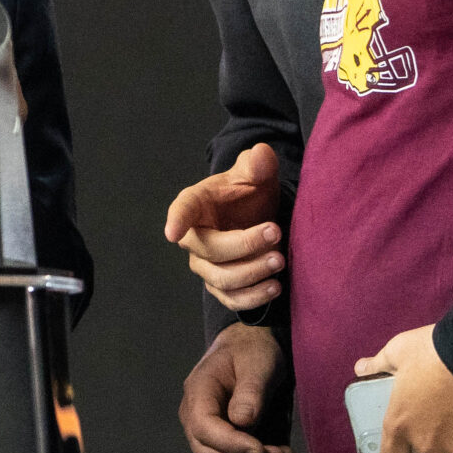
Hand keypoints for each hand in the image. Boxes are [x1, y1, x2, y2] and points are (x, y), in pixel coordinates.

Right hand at [162, 143, 284, 311]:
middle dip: (243, 245)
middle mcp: (194, 237)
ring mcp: (205, 264)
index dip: (177, 220)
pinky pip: (230, 299)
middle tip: (275, 232)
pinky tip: (274, 286)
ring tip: (280, 260)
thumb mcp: (256, 173)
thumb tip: (261, 154)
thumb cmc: (249, 192)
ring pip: (220, 278)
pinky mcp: (220, 285)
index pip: (182, 210)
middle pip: (208, 249)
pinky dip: (252, 297)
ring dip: (251, 273)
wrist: (257, 216)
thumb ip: (258, 164)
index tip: (173, 232)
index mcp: (196, 203)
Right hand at [179, 323, 296, 452]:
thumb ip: (250, 390)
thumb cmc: (252, 352)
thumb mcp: (257, 362)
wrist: (249, 351)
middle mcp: (193, 418)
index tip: (263, 450)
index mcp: (198, 393)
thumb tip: (243, 421)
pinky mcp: (218, 446)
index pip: (204, 429)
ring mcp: (203, 435)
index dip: (232, 445)